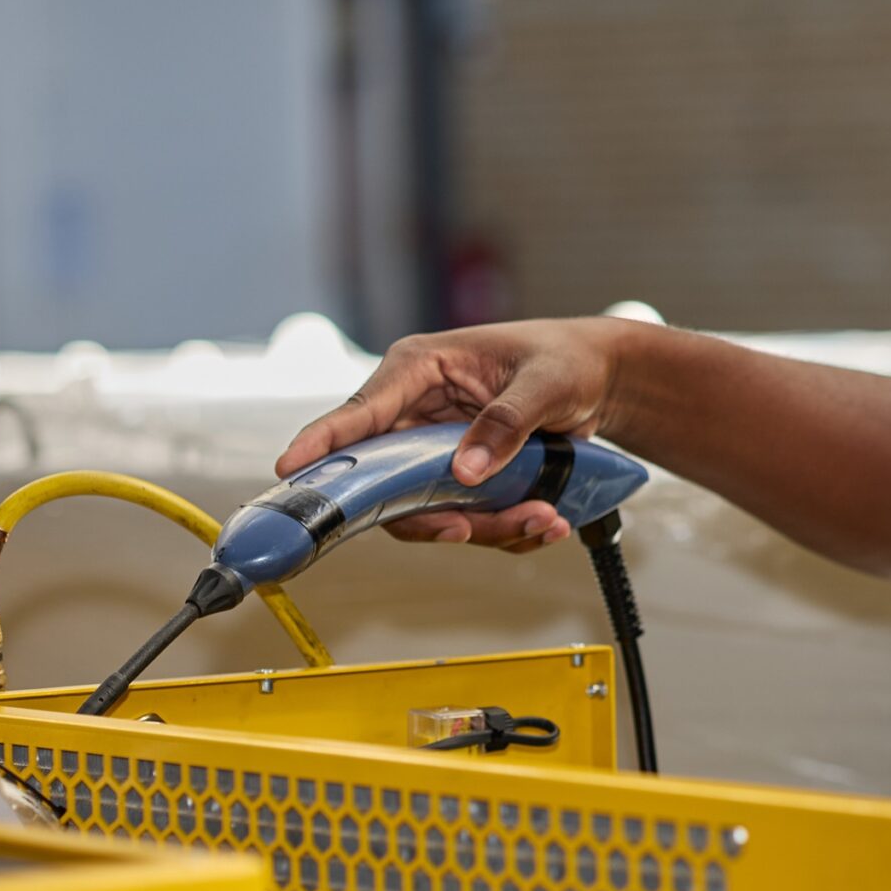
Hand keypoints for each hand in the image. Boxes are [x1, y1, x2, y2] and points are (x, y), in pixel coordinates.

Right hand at [276, 320, 629, 551]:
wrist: (599, 379)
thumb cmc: (567, 359)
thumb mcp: (546, 382)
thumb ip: (508, 421)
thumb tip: (464, 471)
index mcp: (421, 368)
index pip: (360, 411)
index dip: (323, 442)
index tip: (290, 469)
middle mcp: (415, 412)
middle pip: (387, 480)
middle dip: (435, 515)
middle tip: (472, 531)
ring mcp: (434, 451)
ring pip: (428, 511)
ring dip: (484, 527)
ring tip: (543, 519)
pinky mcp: (458, 480)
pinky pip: (464, 520)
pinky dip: (505, 530)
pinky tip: (546, 521)